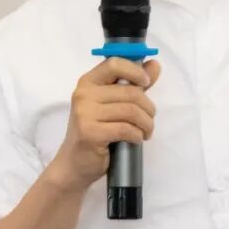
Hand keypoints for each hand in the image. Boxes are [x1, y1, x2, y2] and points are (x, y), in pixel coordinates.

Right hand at [47, 56, 161, 193]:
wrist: (74, 164)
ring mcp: (85, 113)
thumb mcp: (112, 104)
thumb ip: (133, 84)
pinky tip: (136, 139)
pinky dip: (137, 135)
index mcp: (88, 82)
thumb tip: (154, 64)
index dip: (135, 71)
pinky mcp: (90, 132)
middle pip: (130, 92)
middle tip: (149, 120)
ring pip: (131, 111)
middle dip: (148, 108)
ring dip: (146, 124)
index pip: (114, 64)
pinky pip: (125, 129)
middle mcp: (84, 94)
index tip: (146, 83)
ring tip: (145, 131)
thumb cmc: (95, 132)